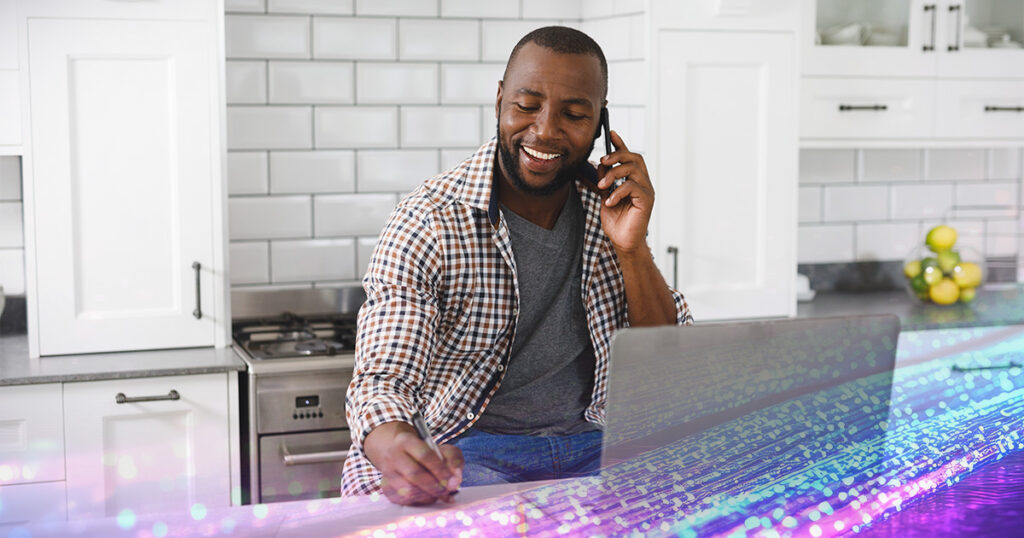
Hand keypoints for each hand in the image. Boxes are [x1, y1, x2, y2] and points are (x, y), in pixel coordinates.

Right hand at [363, 421, 463, 505]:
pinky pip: (404, 501)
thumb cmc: (427, 454)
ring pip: (408, 490)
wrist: (400, 454)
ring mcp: (387, 473)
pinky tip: (427, 497)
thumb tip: (455, 480)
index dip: (440, 470)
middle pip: (414, 474)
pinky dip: (419, 502)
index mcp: (406, 441)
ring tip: (438, 495)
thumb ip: (453, 460)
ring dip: (428, 496)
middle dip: (435, 487)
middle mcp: (393, 455)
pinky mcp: (386, 488)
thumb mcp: (442, 449)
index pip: (424, 455)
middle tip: (447, 492)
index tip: (452, 482)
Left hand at [595, 130, 653, 255]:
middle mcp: (643, 182)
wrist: (623, 242)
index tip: (611, 133)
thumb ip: (604, 181)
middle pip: (634, 157)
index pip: (629, 157)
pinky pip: (632, 187)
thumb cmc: (616, 222)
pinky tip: (609, 202)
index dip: (621, 144)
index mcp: (634, 180)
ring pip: (633, 169)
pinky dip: (617, 192)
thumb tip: (598, 165)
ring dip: (614, 175)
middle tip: (602, 161)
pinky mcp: (647, 200)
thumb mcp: (605, 197)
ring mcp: (647, 191)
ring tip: (601, 187)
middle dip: (617, 155)